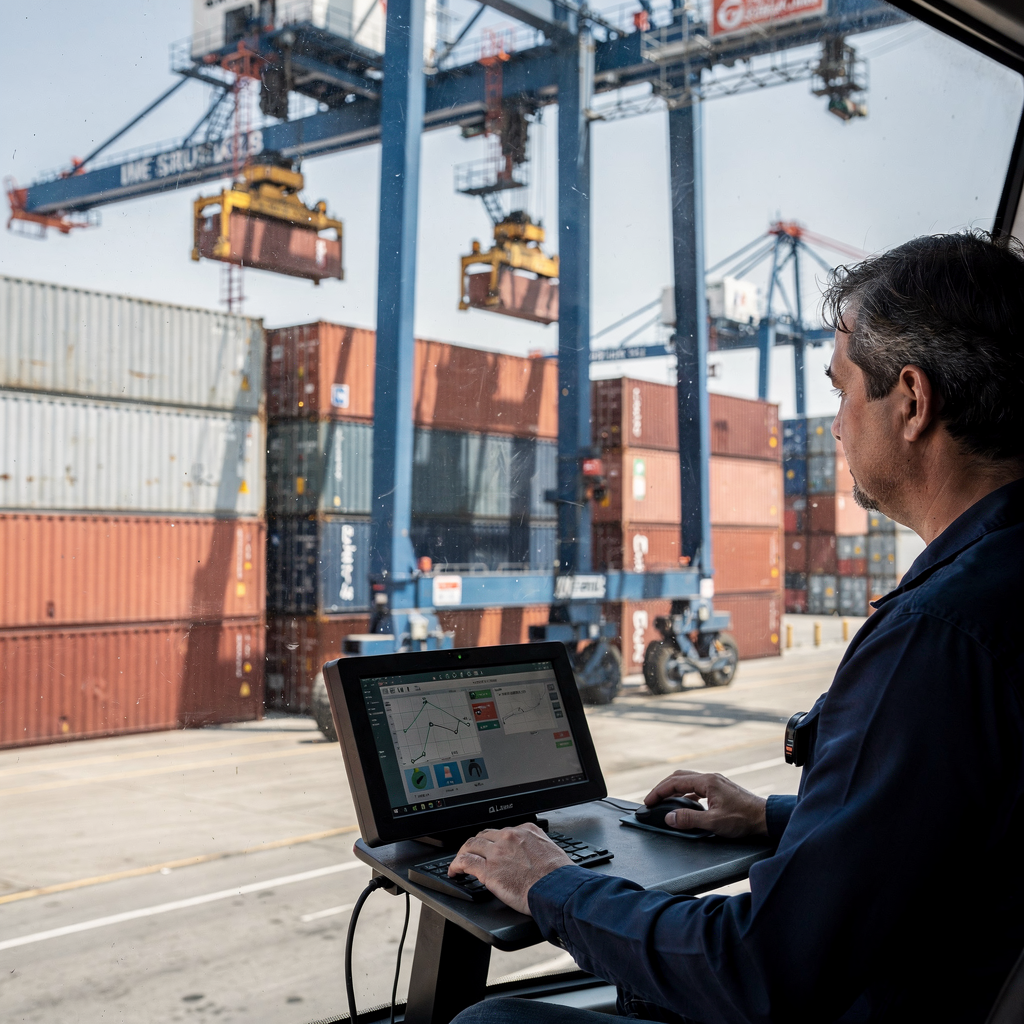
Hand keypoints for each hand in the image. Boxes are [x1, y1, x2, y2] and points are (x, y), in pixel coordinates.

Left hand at [449, 823, 571, 913]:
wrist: (557, 888)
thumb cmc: (559, 875)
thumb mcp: (551, 848)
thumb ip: (537, 845)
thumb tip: (533, 851)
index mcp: (526, 830)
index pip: (502, 831)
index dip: (493, 840)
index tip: (491, 847)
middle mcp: (509, 837)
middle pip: (484, 835)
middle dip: (476, 844)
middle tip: (471, 852)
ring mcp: (497, 852)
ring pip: (471, 845)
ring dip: (462, 852)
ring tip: (458, 861)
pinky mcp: (489, 870)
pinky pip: (465, 862)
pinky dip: (455, 865)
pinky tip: (454, 871)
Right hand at [644, 770, 768, 838]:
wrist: (766, 818)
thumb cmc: (743, 819)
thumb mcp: (713, 822)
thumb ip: (689, 819)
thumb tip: (669, 817)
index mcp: (707, 782)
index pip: (675, 782)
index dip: (658, 791)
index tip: (648, 801)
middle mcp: (710, 778)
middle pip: (679, 777)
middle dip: (663, 788)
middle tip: (653, 800)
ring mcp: (716, 783)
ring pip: (688, 782)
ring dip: (674, 790)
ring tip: (665, 802)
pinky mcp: (721, 790)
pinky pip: (697, 788)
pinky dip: (686, 795)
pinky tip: (686, 805)